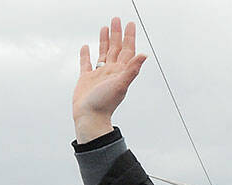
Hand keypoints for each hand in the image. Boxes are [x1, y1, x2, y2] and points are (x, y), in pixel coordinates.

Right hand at [74, 17, 147, 142]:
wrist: (90, 118)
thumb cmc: (105, 104)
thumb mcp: (121, 84)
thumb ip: (132, 69)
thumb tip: (145, 55)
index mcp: (120, 71)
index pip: (127, 50)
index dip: (129, 37)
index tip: (130, 24)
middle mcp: (111, 71)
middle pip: (115, 48)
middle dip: (117, 34)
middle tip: (117, 19)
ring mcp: (98, 75)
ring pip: (102, 53)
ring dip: (104, 40)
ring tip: (105, 28)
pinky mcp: (86, 79)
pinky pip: (86, 64)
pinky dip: (86, 55)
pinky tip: (86, 47)